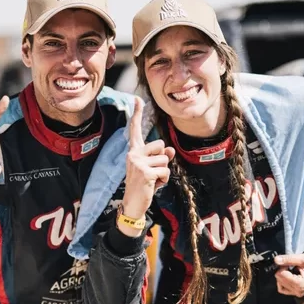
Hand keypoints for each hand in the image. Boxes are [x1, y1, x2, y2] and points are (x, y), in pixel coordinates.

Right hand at [121, 97, 174, 219]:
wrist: (133, 205)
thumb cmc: (144, 186)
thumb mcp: (153, 169)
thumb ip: (161, 157)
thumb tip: (170, 150)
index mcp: (134, 151)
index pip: (135, 130)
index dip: (137, 114)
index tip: (137, 99)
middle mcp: (133, 154)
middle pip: (161, 146)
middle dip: (163, 161)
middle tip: (152, 174)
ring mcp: (137, 162)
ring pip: (165, 159)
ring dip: (163, 172)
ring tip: (153, 181)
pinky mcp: (144, 172)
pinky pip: (165, 171)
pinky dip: (163, 180)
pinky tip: (153, 186)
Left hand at [274, 251, 303, 297]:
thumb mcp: (303, 258)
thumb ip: (288, 259)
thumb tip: (275, 260)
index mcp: (301, 284)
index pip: (281, 275)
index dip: (283, 266)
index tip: (290, 262)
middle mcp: (298, 291)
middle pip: (279, 279)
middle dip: (283, 270)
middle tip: (292, 265)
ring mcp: (297, 292)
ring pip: (280, 284)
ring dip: (283, 275)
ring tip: (292, 269)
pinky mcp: (296, 291)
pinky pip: (283, 288)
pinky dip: (283, 281)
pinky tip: (290, 274)